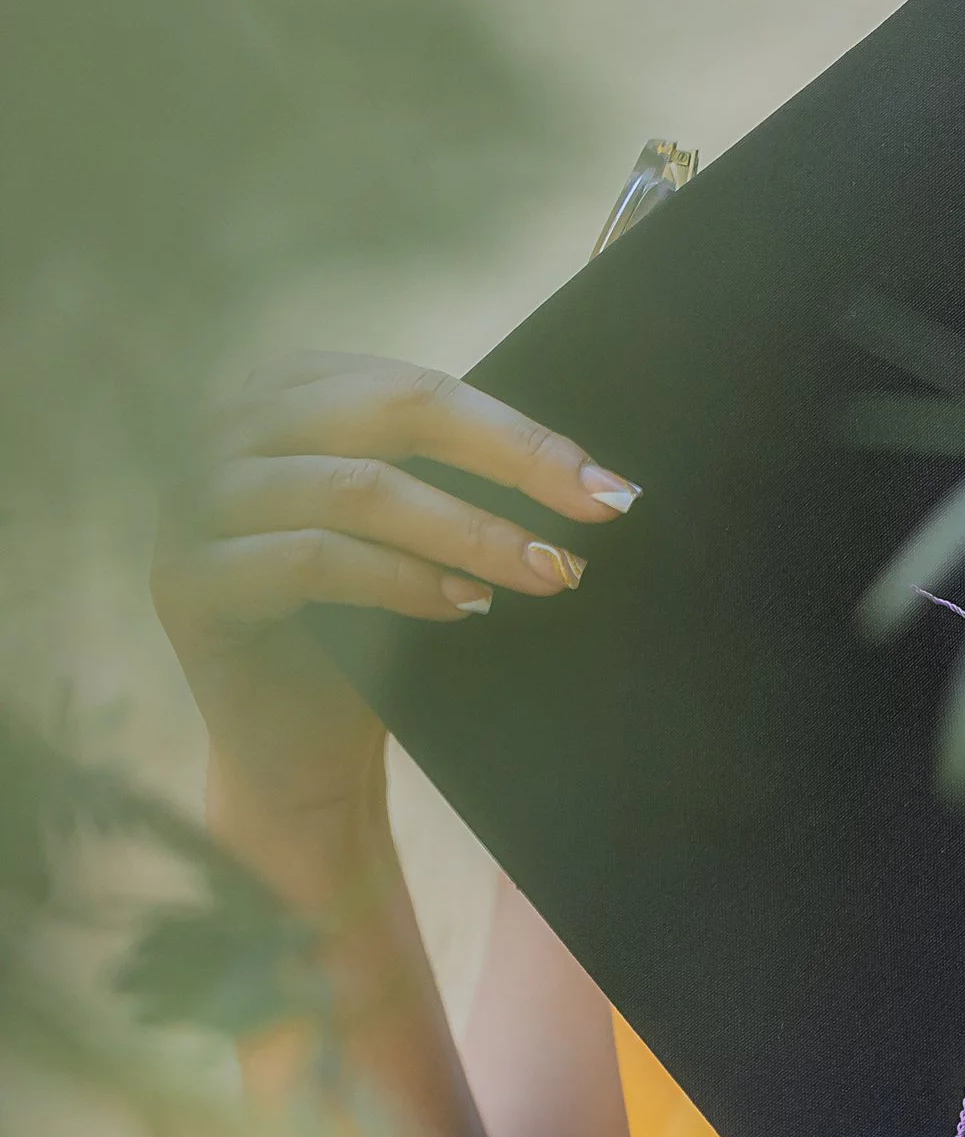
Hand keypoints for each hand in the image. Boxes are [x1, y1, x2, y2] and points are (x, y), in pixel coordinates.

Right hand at [153, 351, 638, 845]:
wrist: (300, 748)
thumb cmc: (368, 624)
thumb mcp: (417, 522)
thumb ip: (460, 468)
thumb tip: (591, 466)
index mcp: (287, 390)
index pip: (420, 388)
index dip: (520, 433)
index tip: (609, 487)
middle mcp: (225, 428)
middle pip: (390, 414)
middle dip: (508, 463)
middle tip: (596, 516)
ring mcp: (191, 502)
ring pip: (355, 488)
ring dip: (465, 531)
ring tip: (541, 572)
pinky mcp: (183, 581)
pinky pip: (311, 560)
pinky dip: (400, 580)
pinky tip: (462, 606)